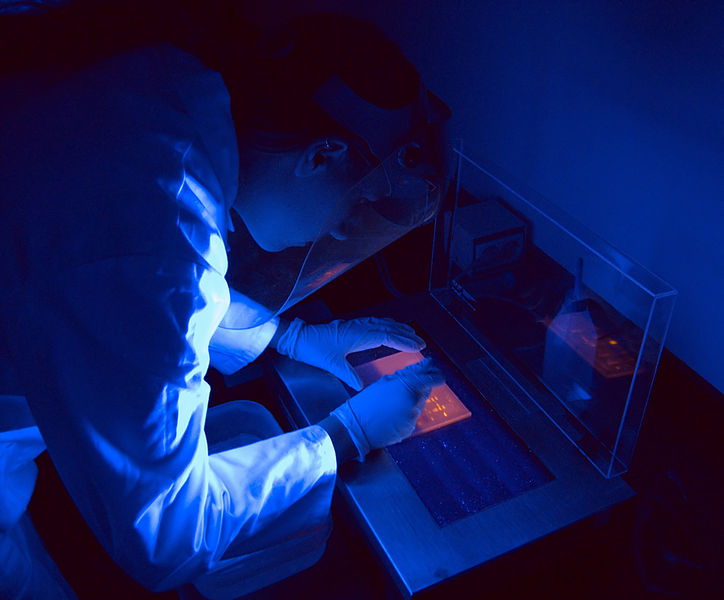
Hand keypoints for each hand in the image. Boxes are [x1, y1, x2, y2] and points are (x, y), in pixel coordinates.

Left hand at [274, 317, 424, 389]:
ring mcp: (355, 325)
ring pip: (382, 323)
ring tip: (411, 333)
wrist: (298, 338)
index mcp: (358, 336)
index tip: (417, 346)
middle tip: (421, 341)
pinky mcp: (351, 326)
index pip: (386, 337)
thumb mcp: (331, 364)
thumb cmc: (313, 349)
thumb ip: (348, 375)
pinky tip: (389, 328)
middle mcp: (359, 327)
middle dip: (405, 334)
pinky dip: (386, 325)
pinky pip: (374, 323)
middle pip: (388, 328)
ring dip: (397, 328)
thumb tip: (361, 388)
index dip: (403, 341)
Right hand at [331, 357, 443, 459]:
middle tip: (402, 388)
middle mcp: (413, 402)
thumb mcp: (386, 381)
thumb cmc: (367, 402)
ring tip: (390, 403)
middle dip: (419, 387)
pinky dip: (405, 414)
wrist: (355, 427)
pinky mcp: (409, 428)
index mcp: (407, 386)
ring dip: (411, 400)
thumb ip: (409, 373)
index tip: (436, 373)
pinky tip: (391, 414)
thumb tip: (427, 364)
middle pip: (427, 390)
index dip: (437, 375)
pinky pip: (412, 417)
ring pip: (419, 404)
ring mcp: (412, 417)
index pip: (434, 378)